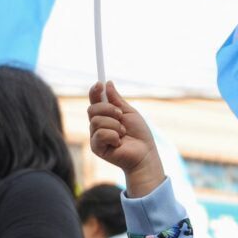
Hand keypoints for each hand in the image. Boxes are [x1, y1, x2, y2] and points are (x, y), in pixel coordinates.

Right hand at [88, 81, 164, 197]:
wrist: (144, 153)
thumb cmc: (139, 135)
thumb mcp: (129, 113)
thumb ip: (117, 100)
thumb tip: (108, 83)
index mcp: (105, 115)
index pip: (95, 101)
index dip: (95, 91)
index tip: (100, 84)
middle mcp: (98, 125)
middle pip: (92, 109)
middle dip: (108, 109)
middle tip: (121, 115)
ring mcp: (96, 136)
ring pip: (97, 121)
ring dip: (114, 125)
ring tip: (123, 133)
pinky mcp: (96, 147)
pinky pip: (99, 134)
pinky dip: (113, 136)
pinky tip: (119, 142)